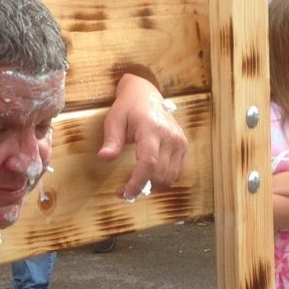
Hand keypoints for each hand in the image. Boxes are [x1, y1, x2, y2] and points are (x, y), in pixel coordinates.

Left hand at [97, 73, 186, 199]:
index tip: (125, 193)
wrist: (146, 94)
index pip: (148, 163)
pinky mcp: (184, 146)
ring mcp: (179, 142)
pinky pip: (177, 172)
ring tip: (136, 183)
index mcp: (151, 129)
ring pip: (170, 177)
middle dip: (141, 187)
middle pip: (160, 174)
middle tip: (123, 190)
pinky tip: (149, 176)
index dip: (137, 182)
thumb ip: (111, 140)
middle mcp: (170, 137)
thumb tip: (104, 158)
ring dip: (153, 185)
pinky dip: (164, 179)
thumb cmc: (128, 107)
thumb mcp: (114, 120)